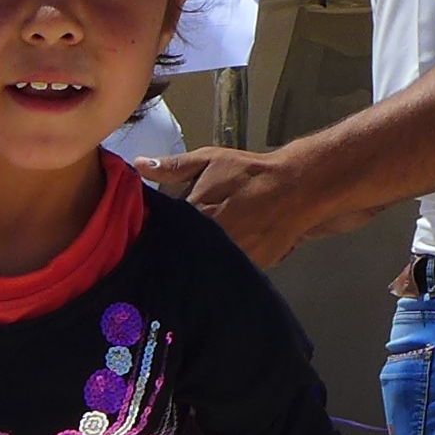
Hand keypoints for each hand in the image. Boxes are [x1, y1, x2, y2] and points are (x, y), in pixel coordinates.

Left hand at [146, 145, 312, 264]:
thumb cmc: (250, 173)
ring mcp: (232, 257)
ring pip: (202, 266)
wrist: (297, 188)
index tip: (147, 235)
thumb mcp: (210, 161)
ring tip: (189, 259)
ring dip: (195, 263)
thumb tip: (138, 165)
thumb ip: (174, 167)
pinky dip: (217, 269)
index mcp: (196, 214)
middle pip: (182, 254)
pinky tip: (212, 264)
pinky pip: (225, 273)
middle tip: (166, 249)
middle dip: (173, 251)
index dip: (158, 234)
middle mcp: (212, 240)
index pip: (165, 232)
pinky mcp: (250, 268)